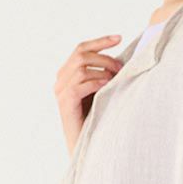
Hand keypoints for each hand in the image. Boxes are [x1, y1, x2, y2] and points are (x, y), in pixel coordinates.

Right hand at [54, 33, 122, 153]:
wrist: (88, 145)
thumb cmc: (97, 117)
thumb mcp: (101, 90)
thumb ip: (103, 73)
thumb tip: (123, 57)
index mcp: (67, 74)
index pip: (81, 48)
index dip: (100, 41)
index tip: (119, 38)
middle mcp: (60, 80)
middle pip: (81, 55)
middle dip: (104, 58)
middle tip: (121, 68)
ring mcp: (60, 92)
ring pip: (81, 68)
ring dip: (103, 71)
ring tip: (116, 80)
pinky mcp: (65, 103)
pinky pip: (80, 85)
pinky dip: (96, 83)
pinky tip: (108, 87)